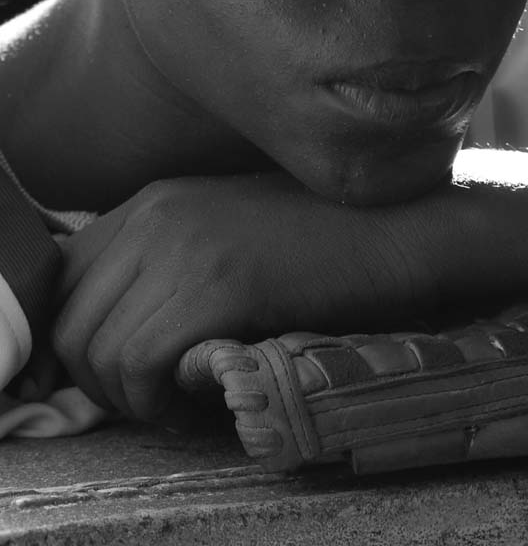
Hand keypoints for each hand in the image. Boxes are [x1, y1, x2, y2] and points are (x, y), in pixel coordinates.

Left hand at [52, 172, 423, 423]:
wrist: (394, 228)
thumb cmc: (317, 242)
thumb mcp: (223, 232)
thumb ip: (164, 262)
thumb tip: (113, 326)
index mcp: (153, 200)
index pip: (60, 279)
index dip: (75, 339)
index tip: (114, 371)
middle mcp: (155, 214)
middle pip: (69, 321)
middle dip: (96, 380)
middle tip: (147, 398)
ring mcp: (183, 244)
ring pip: (98, 350)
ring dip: (128, 396)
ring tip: (175, 399)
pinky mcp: (217, 283)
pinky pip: (140, 362)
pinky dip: (156, 399)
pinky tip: (194, 397)